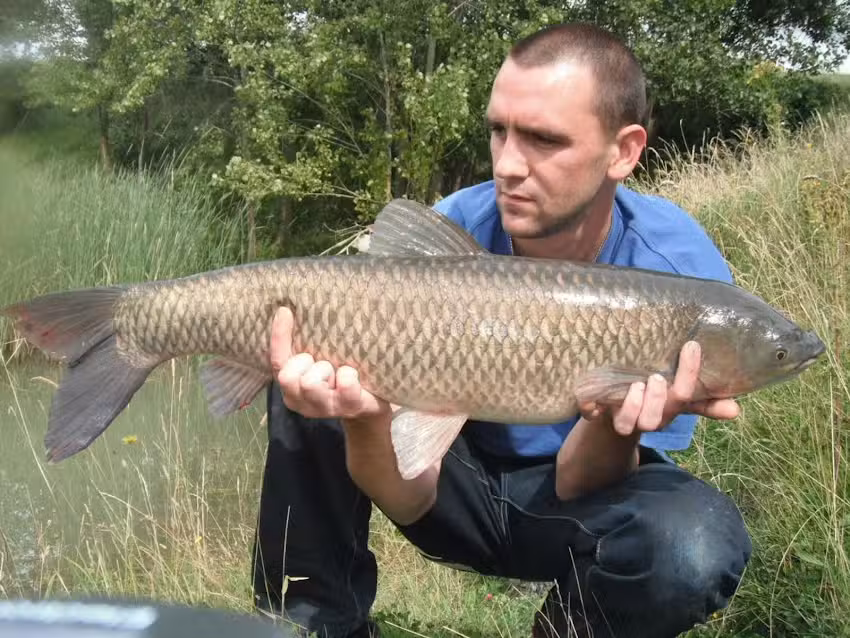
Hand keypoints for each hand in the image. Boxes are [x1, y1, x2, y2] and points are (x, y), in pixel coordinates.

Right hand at [269, 307, 390, 420]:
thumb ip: (303, 345)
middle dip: (306, 363)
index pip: (277, 362)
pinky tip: (354, 376)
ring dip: (326, 370)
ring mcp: (326, 408)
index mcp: (292, 390)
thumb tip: (287, 310)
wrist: (373, 402)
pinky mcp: (350, 407)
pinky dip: (349, 374)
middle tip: (324, 364)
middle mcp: (303, 403)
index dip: (278, 336)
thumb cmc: (340, 377)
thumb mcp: (318, 362)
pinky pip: (344, 383)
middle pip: (288, 377)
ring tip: (339, 372)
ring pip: (310, 383)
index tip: (285, 311)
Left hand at [584, 341, 740, 435]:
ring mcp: (619, 416)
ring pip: (626, 424)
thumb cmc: (651, 401)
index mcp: (667, 410)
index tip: (690, 346)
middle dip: (657, 401)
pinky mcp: (595, 412)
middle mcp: (645, 417)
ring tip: (635, 386)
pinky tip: (590, 398)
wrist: (611, 416)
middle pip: (654, 420)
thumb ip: (703, 401)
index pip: (683, 398)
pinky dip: (589, 406)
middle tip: (656, 378)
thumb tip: (736, 409)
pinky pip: (590, 414)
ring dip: (631, 407)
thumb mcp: (677, 399)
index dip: (689, 375)